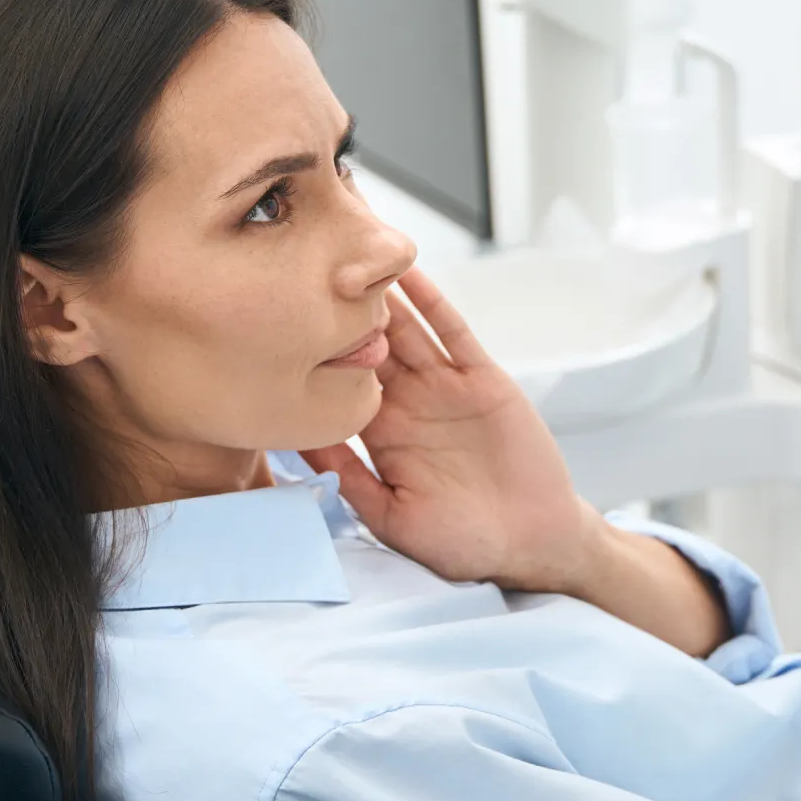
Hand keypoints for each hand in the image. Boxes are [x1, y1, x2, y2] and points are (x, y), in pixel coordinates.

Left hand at [302, 268, 602, 595]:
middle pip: (366, 347)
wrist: (531, 543)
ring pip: (405, 331)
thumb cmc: (462, 542)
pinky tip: (408, 273)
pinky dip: (432, 302)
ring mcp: (445, 387)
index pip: (336, 386)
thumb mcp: (391, 518)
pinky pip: (453, 332)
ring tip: (346, 256)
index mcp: (380, 436)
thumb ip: (348, 479)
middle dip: (337, 314)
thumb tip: (297, 441)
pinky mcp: (483, 379)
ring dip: (379, 297)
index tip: (269, 327)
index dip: (308, 358)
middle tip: (300, 272)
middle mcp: (409, 404)